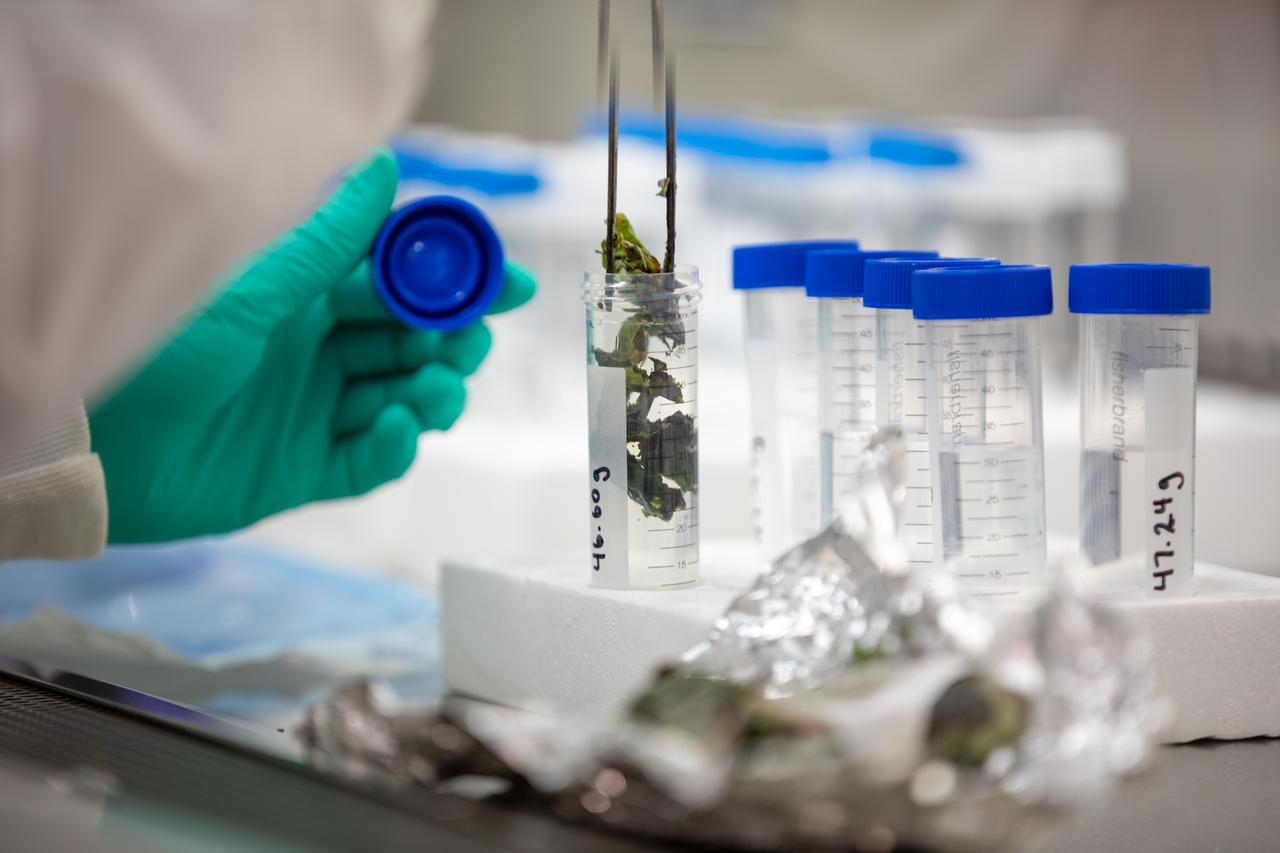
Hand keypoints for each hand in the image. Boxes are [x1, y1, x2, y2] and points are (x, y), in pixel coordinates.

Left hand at [89, 147, 535, 542]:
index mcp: (310, 304)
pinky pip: (368, 460)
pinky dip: (392, 448)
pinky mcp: (306, 471)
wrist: (102, 443)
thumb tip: (386, 169)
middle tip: (467, 344)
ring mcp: (317, 414)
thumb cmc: (167, 350)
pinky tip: (399, 430)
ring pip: (402, 402)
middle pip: (412, 347)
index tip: (508, 284)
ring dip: (432, 394)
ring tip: (435, 390)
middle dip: (450, 343)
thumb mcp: (256, 290)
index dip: (455, 285)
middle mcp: (321, 356)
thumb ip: (329, 241)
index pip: (400, 289)